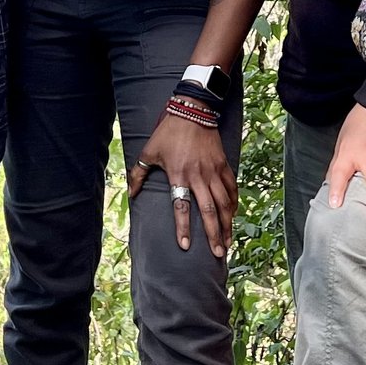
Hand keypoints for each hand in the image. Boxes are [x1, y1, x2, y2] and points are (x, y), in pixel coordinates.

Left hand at [128, 114, 237, 257]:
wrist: (193, 111)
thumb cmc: (169, 132)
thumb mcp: (149, 151)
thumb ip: (138, 174)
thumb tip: (131, 194)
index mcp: (179, 174)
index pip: (181, 207)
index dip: (183, 228)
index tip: (186, 246)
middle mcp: (199, 176)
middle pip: (209, 210)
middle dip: (214, 234)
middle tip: (218, 253)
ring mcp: (214, 171)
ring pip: (224, 203)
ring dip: (227, 224)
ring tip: (228, 241)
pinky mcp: (224, 165)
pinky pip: (232, 188)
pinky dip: (234, 204)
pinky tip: (234, 217)